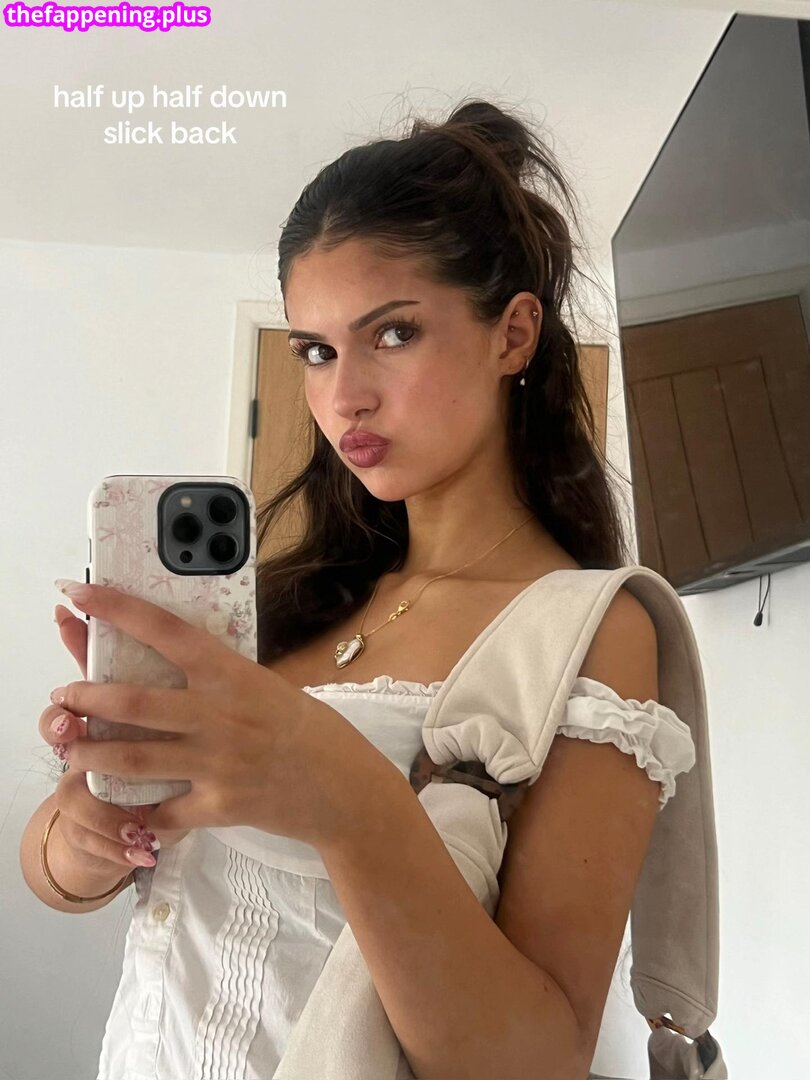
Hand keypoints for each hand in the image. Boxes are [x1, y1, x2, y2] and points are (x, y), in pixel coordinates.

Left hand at [51, 583, 370, 847]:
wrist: (342, 788)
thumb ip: (219, 678)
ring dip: (89, 752)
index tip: (80, 592)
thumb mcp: (265, 686)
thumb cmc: (307, 728)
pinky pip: (161, 812)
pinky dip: (136, 812)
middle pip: (132, 701)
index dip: (116, 608)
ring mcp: (216, 764)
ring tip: (68, 745)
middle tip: (64, 694)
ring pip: (132, 758)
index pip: (164, 631)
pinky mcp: (217, 806)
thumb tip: (172, 662)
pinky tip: (119, 806)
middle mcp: (219, 715)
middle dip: (85, 696)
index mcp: (232, 674)